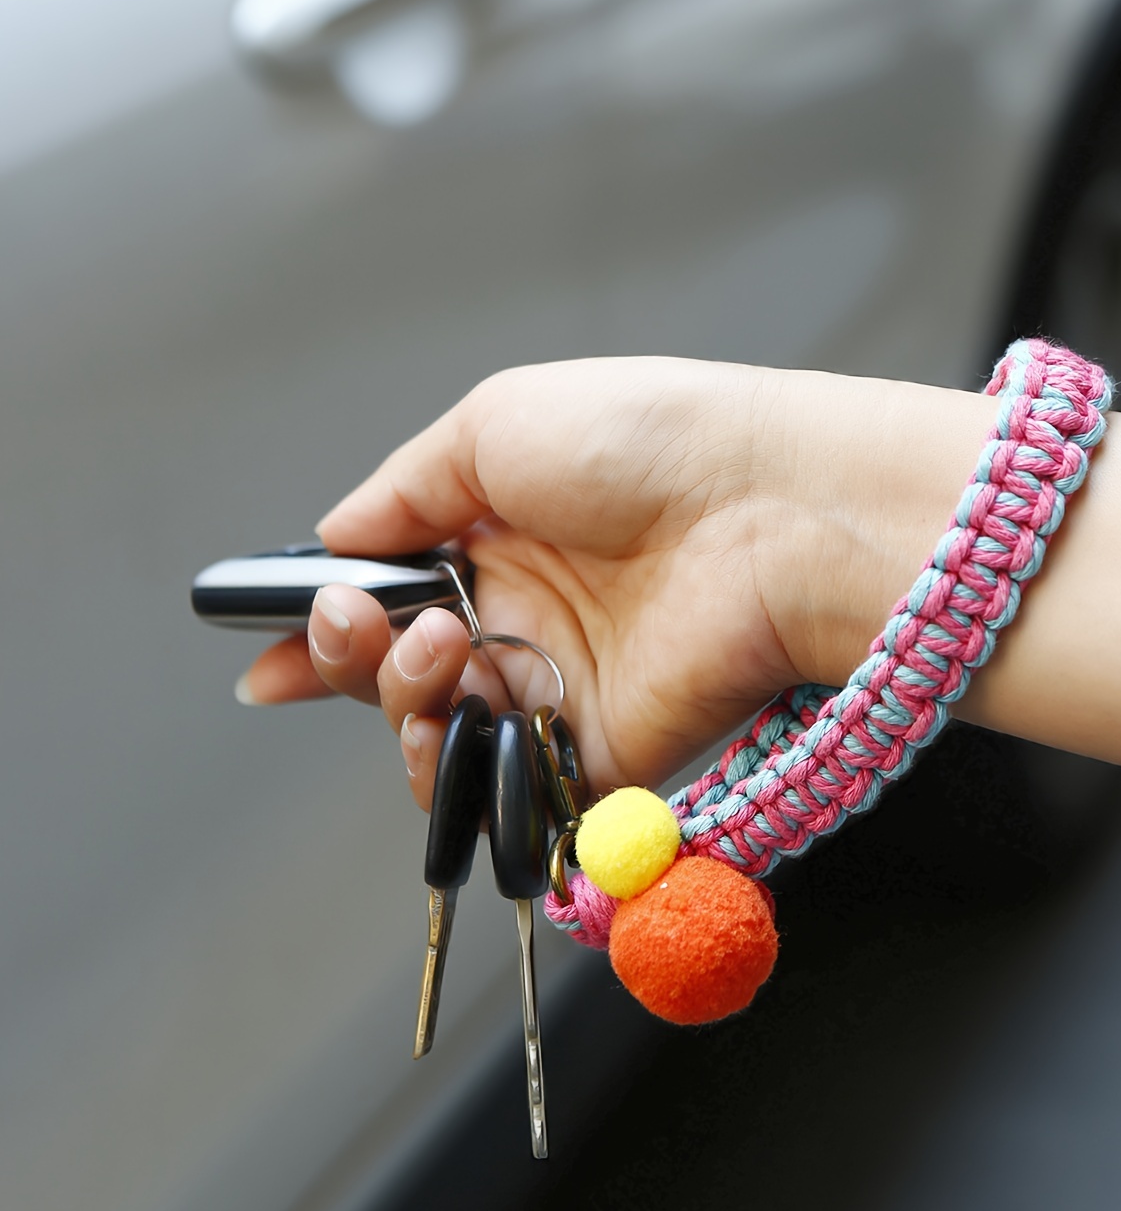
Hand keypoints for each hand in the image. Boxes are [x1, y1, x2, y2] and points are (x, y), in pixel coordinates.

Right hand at [238, 357, 989, 807]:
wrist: (762, 510)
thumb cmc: (645, 441)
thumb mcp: (492, 424)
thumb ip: (402, 491)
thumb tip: (331, 539)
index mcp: (497, 533)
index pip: (390, 595)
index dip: (325, 629)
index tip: (269, 656)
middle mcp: (523, 613)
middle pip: (396, 671)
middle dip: (348, 655)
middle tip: (360, 624)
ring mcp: (557, 684)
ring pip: (434, 731)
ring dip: (399, 697)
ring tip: (439, 645)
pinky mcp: (596, 748)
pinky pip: (500, 787)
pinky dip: (454, 768)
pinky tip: (460, 710)